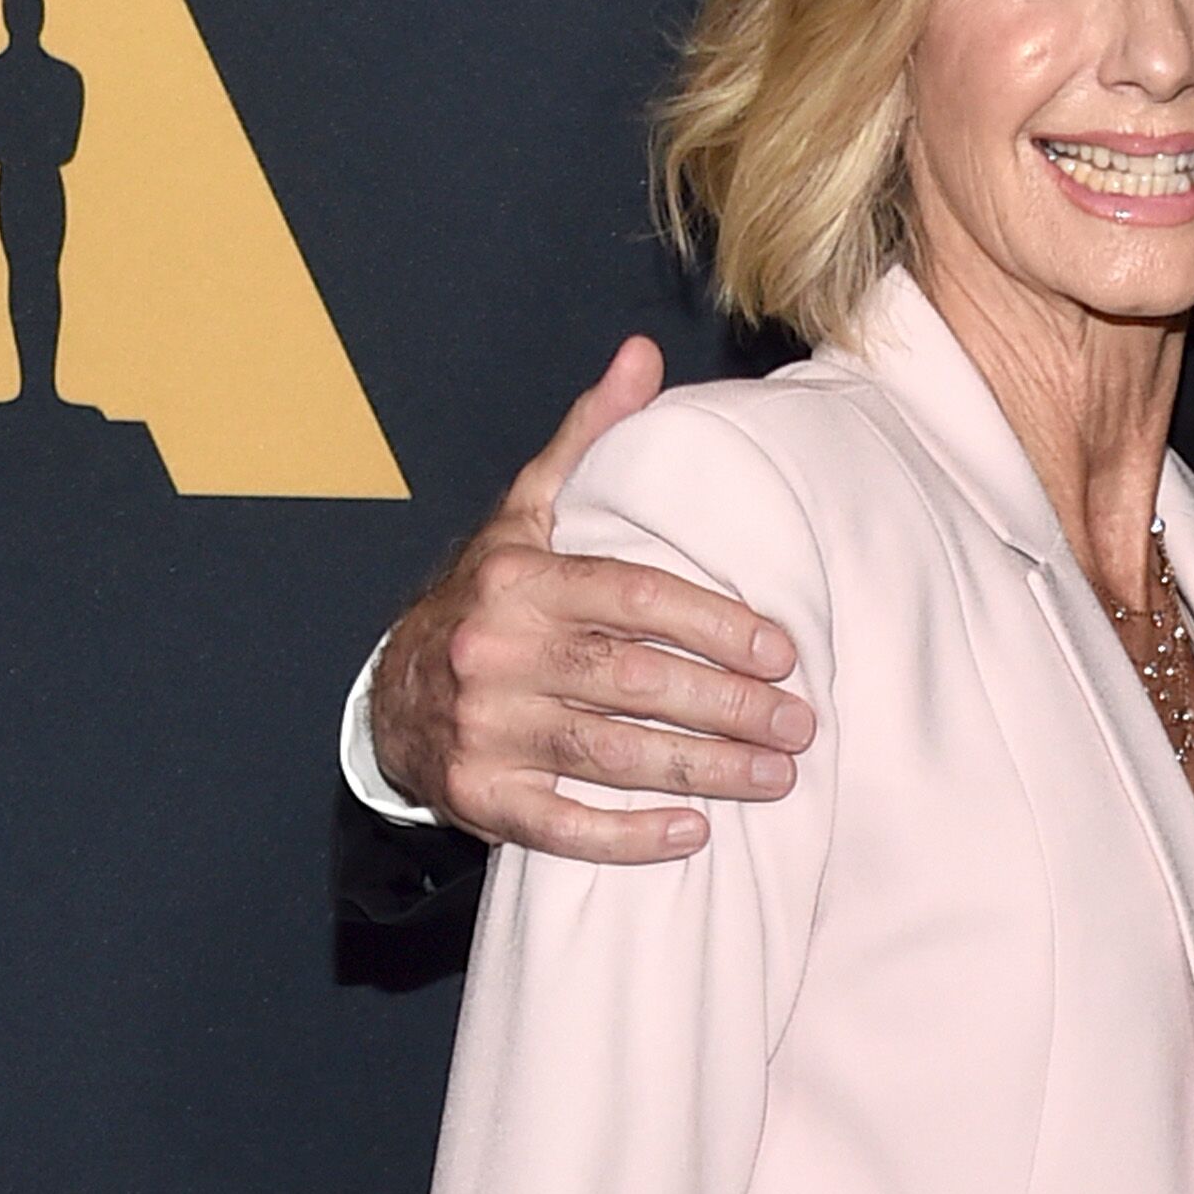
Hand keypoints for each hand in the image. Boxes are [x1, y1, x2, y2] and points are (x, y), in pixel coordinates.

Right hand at [371, 342, 816, 856]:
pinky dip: (631, 836)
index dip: (714, 624)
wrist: (394, 692)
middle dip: (727, 706)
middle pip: (632, 681)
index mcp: (521, 579)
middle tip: (799, 724)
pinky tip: (693, 834)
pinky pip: (564, 826)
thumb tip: (641, 357)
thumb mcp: (527, 513)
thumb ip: (588, 439)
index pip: (634, 598)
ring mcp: (486, 729)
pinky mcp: (480, 797)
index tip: (782, 650)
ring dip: (704, 770)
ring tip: (776, 776)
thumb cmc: (489, 600)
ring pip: (611, 755)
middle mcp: (498, 652)